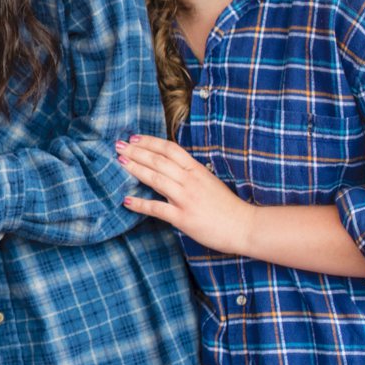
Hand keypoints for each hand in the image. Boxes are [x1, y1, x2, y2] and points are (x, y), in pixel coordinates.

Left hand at [116, 135, 255, 254]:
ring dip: (135, 169)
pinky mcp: (183, 217)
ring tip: (119, 162)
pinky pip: (157, 208)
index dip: (151, 142)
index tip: (135, 137)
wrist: (245, 226)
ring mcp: (186, 198)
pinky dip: (140, 204)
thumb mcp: (209, 182)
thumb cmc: (227, 206)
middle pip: (159, 160)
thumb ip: (190, 173)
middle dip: (136, 151)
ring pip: (156, 178)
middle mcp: (190, 181)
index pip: (170, 149)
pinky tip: (126, 200)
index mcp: (197, 170)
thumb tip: (170, 166)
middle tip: (119, 145)